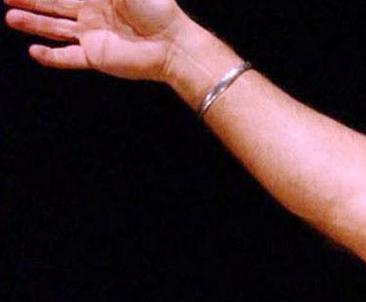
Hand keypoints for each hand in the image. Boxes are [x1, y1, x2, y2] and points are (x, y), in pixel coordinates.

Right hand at [5, 0, 188, 80]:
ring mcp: (93, 36)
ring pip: (55, 29)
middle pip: (53, 5)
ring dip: (33, 24)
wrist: (174, 45)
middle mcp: (92, 14)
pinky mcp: (96, 56)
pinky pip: (68, 57)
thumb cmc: (157, 8)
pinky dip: (51, 56)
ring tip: (10, 17)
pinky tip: (34, 51)